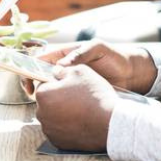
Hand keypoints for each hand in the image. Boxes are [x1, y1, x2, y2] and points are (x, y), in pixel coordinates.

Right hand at [23, 40, 156, 94]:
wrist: (131, 74)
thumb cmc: (114, 57)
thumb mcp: (98, 49)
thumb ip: (80, 54)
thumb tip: (60, 67)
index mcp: (65, 54)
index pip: (41, 59)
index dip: (30, 68)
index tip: (29, 80)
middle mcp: (64, 68)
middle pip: (41, 75)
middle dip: (34, 84)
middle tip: (34, 96)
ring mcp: (70, 82)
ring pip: (50, 89)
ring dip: (45, 96)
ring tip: (46, 104)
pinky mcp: (77, 94)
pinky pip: (62, 99)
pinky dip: (57, 104)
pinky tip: (58, 111)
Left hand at [34, 65, 117, 151]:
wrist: (109, 124)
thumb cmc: (94, 96)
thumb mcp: (80, 71)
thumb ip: (63, 70)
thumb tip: (56, 72)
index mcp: (42, 94)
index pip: (44, 84)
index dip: (58, 83)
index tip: (71, 86)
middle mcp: (41, 114)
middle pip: (47, 102)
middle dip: (58, 99)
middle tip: (78, 98)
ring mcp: (49, 130)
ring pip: (52, 117)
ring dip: (62, 113)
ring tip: (81, 111)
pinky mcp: (58, 142)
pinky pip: (59, 131)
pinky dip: (67, 127)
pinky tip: (80, 123)